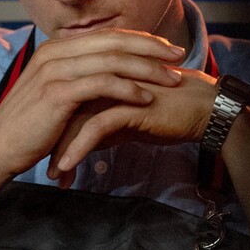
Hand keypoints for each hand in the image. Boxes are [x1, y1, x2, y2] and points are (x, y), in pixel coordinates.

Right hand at [0, 29, 186, 182]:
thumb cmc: (30, 127)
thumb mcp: (55, 94)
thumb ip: (78, 78)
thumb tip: (110, 75)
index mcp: (55, 48)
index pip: (107, 35)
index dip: (140, 39)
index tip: (167, 48)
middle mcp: (55, 52)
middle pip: (114, 41)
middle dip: (151, 48)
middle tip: (180, 57)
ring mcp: (55, 70)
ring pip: (112, 60)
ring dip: (147, 69)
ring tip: (171, 79)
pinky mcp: (58, 93)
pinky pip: (102, 84)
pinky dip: (128, 89)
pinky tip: (146, 98)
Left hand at [47, 66, 217, 184]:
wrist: (205, 111)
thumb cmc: (172, 113)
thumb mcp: (131, 121)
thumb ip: (107, 125)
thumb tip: (85, 143)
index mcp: (106, 75)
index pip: (69, 99)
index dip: (56, 127)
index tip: (47, 153)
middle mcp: (108, 78)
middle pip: (67, 107)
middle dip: (54, 141)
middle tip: (44, 168)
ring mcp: (117, 89)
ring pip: (76, 118)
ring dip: (61, 148)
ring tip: (52, 174)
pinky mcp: (130, 104)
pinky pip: (95, 128)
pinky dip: (78, 148)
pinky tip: (67, 167)